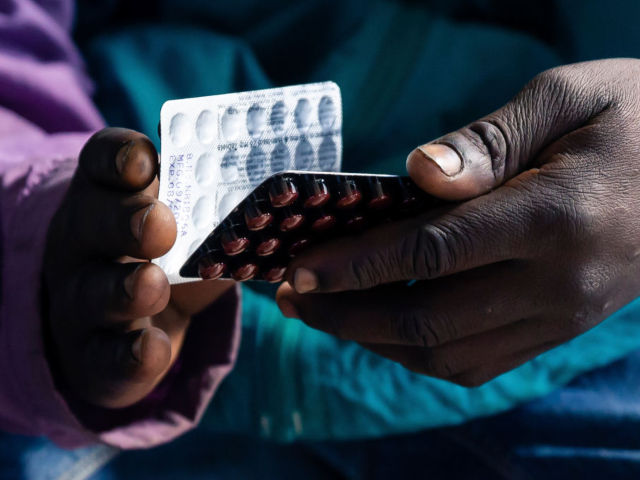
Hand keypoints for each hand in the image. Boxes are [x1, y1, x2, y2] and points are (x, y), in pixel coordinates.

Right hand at [44, 128, 232, 407]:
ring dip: (124, 289)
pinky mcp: (93, 356)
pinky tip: (151, 347)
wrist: (130, 323)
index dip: (120, 158)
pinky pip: (104, 358)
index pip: (104, 164)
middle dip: (125, 221)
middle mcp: (87, 243)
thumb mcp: (191, 224)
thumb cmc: (171, 256)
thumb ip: (219, 207)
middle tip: (161, 225)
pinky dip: (129, 354)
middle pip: (94, 223)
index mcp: (111, 197)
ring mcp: (83, 301)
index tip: (147, 161)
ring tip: (153, 285)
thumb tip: (283, 192)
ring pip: (93, 293)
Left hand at [277, 59, 639, 386]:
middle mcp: (558, 282)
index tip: (296, 271)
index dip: (354, 266)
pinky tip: (384, 326)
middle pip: (427, 318)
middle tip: (291, 298)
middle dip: (346, 314)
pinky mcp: (560, 329)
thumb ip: (488, 142)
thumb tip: (415, 173)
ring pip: (447, 355)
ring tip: (325, 315)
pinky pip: (478, 362)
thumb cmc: (636, 119)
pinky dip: (419, 352)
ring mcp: (562, 317)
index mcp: (555, 215)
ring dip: (374, 341)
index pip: (429, 252)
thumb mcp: (568, 98)